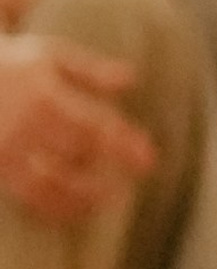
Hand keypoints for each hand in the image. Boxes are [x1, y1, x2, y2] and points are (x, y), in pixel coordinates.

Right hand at [0, 31, 157, 223]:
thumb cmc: (13, 65)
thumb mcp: (50, 57)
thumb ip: (90, 71)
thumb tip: (130, 78)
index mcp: (43, 97)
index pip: (92, 126)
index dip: (122, 145)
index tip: (149, 160)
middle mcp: (23, 125)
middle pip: (73, 157)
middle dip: (104, 172)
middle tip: (130, 188)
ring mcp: (5, 149)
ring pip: (46, 184)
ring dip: (81, 198)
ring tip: (109, 202)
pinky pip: (24, 195)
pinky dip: (52, 207)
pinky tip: (78, 211)